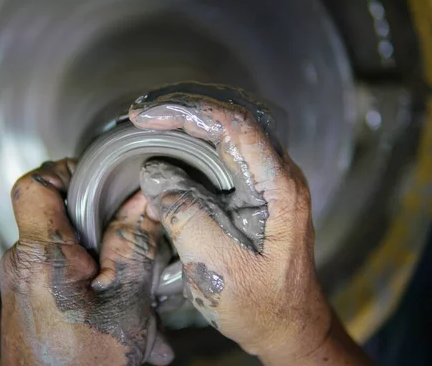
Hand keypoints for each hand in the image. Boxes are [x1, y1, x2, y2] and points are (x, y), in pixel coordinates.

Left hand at [0, 159, 173, 365]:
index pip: (34, 183)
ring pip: (70, 251)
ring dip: (109, 268)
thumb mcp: (127, 301)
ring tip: (140, 300)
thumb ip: (136, 244)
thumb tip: (145, 201)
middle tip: (137, 249)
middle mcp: (21, 266)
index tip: (98, 178)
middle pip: (60, 217)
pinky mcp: (31, 302)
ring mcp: (23, 286)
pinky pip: (66, 278)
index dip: (66, 170)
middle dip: (106, 230)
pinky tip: (128, 319)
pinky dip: (97, 288)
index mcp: (39, 256)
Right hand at [129, 82, 372, 364]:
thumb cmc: (263, 306)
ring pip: (231, 125)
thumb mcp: (219, 269)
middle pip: (235, 113)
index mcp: (279, 188)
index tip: (145, 117)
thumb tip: (154, 172)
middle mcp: (278, 174)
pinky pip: (226, 147)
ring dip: (190, 116)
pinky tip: (172, 138)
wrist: (290, 326)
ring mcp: (268, 179)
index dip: (187, 112)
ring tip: (150, 118)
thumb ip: (186, 217)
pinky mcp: (255, 189)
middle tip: (141, 112)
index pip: (236, 125)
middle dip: (185, 104)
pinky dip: (195, 136)